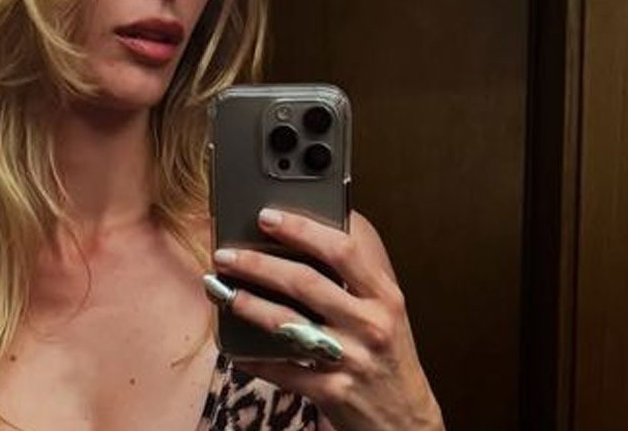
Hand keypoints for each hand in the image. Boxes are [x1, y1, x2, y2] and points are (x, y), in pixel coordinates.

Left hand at [209, 209, 443, 430]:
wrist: (406, 418)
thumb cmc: (387, 354)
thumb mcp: (385, 310)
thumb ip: (355, 277)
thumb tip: (307, 236)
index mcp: (384, 296)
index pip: (342, 250)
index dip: (301, 229)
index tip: (267, 216)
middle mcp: (370, 324)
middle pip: (305, 282)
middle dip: (258, 264)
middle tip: (226, 253)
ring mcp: (351, 359)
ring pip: (288, 323)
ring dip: (247, 303)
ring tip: (221, 290)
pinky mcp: (332, 391)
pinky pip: (283, 370)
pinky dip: (254, 358)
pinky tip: (233, 347)